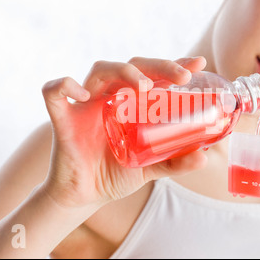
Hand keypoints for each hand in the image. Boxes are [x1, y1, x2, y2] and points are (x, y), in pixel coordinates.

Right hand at [41, 56, 207, 209]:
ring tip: (145, 87)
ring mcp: (86, 105)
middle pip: (132, 66)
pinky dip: (66, 86)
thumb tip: (204, 158)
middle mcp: (110, 97)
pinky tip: (84, 95)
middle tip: (182, 76)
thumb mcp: (150, 168)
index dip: (174, 65)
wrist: (84, 196)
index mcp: (131, 104)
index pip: (154, 75)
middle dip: (158, 66)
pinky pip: (55, 92)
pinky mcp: (63, 118)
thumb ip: (174, 162)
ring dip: (124, 73)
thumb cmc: (115, 174)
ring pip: (101, 70)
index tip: (198, 63)